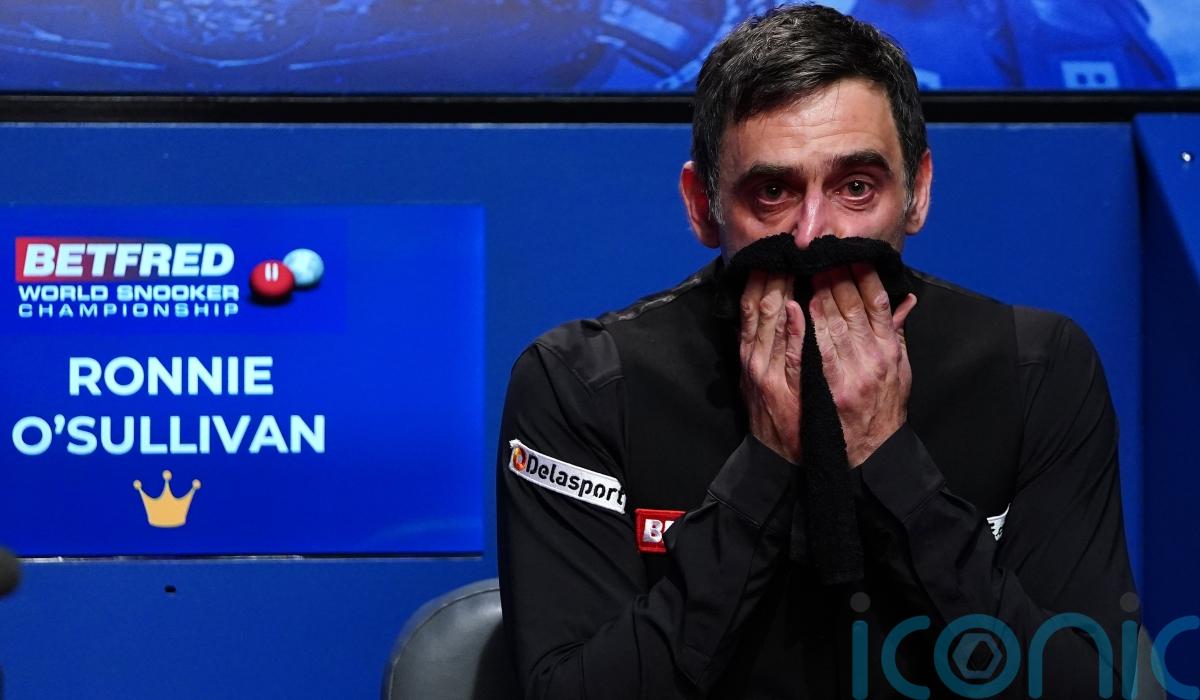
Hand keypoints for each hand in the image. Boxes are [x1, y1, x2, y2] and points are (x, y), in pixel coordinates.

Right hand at [739, 270, 803, 463]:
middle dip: (771, 275)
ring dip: (778, 290)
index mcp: (752, 355)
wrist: (781, 462)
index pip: (751, 307)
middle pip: (759, 307)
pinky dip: (788, 329)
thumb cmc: (779, 420)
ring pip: (769, 322)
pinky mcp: (783, 389)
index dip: (759, 278)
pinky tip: (793, 308)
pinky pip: (787, 353)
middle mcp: (754, 360)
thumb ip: (772, 349)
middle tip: (784, 247)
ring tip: (791, 262)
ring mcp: (767, 373)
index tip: (771, 253)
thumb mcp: (766, 382)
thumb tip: (775, 315)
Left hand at [809, 263, 916, 467]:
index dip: (864, 275)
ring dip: (816, 293)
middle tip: (820, 253)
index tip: (850, 255)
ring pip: (830, 323)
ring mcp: (848, 373)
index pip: (877, 302)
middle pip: (851, 307)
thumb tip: (905, 302)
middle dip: (835, 276)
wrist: (869, 455)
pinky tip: (794, 307)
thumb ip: (897, 335)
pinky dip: (804, 328)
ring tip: (804, 270)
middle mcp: (870, 358)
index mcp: (888, 350)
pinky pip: (813, 352)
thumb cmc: (883, 410)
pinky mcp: (827, 388)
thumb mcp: (900, 372)